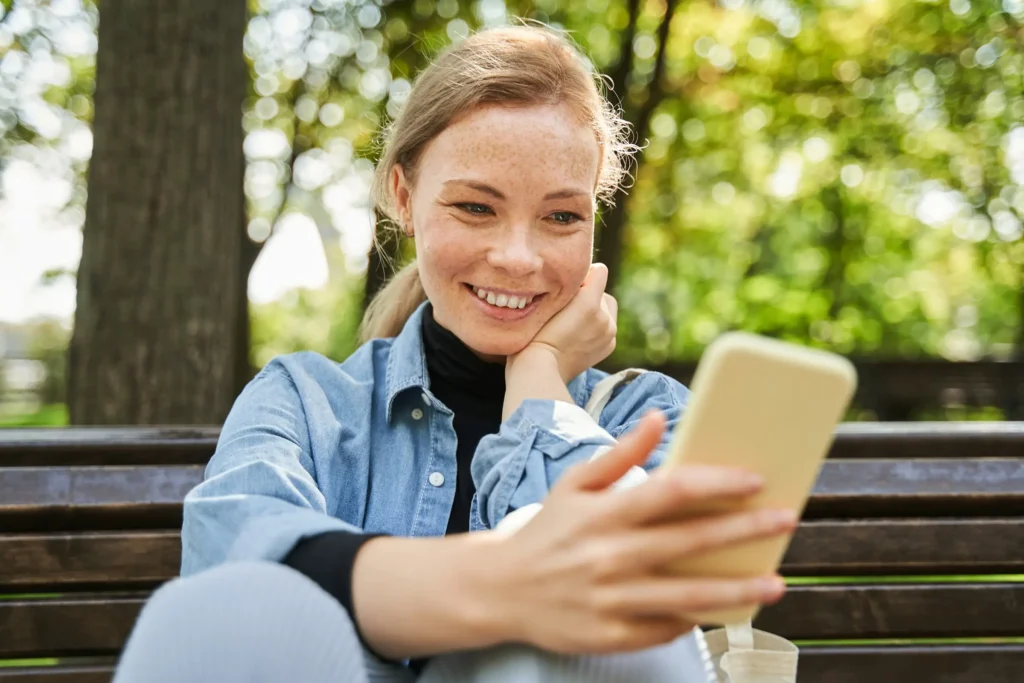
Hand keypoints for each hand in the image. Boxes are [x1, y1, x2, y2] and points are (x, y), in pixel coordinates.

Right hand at [488, 411, 795, 654]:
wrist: (499, 589)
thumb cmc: (547, 530)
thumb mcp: (574, 485)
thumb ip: (620, 454)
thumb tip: (657, 418)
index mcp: (603, 513)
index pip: (671, 492)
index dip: (717, 484)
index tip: (755, 480)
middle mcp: (609, 556)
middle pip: (690, 542)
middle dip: (744, 530)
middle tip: (785, 520)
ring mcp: (611, 600)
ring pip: (688, 596)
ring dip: (737, 590)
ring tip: (775, 583)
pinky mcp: (610, 636)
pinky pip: (664, 629)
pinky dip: (696, 619)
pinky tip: (725, 609)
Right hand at [510, 263, 616, 381]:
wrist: (540, 370)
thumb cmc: (533, 334)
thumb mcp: (544, 301)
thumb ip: (568, 283)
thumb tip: (581, 274)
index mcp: (588, 303)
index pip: (599, 271)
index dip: (581, 276)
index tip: (566, 285)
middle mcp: (604, 316)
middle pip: (602, 291)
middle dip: (589, 294)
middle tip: (566, 305)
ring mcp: (609, 332)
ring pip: (606, 307)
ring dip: (593, 308)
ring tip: (571, 319)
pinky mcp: (609, 345)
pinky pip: (607, 324)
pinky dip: (596, 324)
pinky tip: (577, 332)